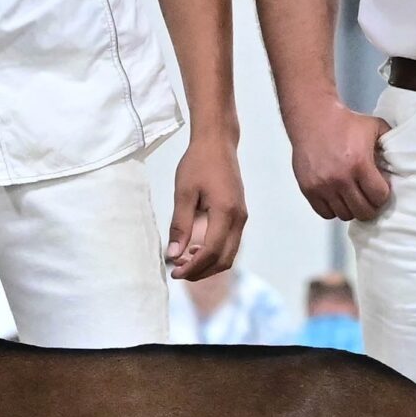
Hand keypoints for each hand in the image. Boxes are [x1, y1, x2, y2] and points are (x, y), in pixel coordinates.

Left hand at [168, 134, 248, 279]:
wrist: (217, 143)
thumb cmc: (198, 164)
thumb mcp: (183, 193)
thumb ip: (180, 225)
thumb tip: (174, 255)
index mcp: (225, 212)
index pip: (211, 252)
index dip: (193, 267)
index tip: (174, 272)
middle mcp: (238, 218)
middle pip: (224, 259)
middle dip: (201, 271)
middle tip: (178, 272)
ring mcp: (241, 217)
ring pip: (229, 254)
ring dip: (208, 264)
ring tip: (184, 261)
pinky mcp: (239, 215)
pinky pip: (230, 243)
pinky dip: (214, 253)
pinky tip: (195, 249)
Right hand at [290, 103, 392, 222]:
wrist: (313, 117)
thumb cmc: (345, 123)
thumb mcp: (375, 127)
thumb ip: (390, 144)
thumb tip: (402, 161)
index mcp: (360, 163)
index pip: (378, 197)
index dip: (382, 196)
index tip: (381, 190)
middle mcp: (340, 178)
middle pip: (362, 211)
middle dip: (370, 207)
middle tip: (369, 199)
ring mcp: (323, 185)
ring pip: (344, 215)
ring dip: (352, 209)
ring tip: (353, 197)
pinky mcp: (308, 188)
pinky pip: (325, 213)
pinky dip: (333, 209)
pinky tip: (338, 198)